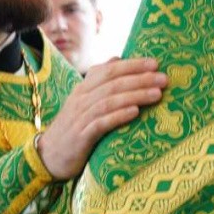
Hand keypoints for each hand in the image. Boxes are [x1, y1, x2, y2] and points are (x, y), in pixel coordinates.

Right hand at [37, 57, 169, 179]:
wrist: (50, 155)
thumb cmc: (74, 126)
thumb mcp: (84, 100)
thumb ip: (99, 80)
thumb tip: (117, 58)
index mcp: (84, 88)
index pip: (109, 70)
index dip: (132, 65)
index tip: (155, 63)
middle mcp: (81, 99)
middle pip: (113, 83)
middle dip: (140, 79)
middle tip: (163, 78)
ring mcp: (80, 117)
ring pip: (110, 101)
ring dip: (135, 96)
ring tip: (156, 94)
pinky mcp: (81, 136)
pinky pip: (101, 123)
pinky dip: (118, 116)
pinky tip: (135, 112)